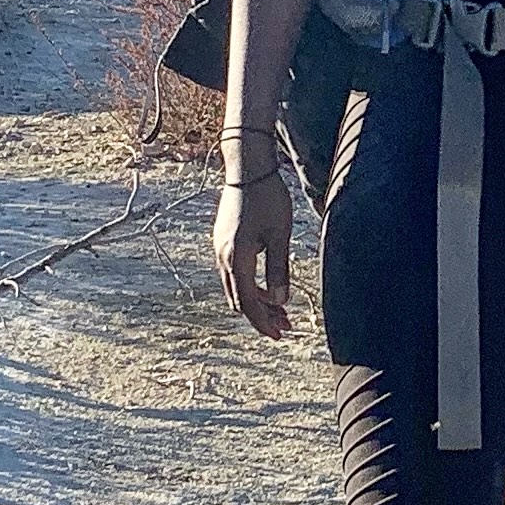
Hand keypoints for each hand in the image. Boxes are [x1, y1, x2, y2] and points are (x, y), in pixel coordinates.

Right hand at [215, 167, 293, 337]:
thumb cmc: (268, 198)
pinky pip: (234, 273)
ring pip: (236, 286)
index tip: (278, 335)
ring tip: (281, 309)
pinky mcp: (223, 241)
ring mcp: (220, 248)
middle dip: (261, 315)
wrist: (247, 169)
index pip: (247, 302)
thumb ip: (279, 269)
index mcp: (236, 258)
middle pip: (239, 299)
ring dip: (256, 300)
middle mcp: (223, 257)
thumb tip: (282, 301)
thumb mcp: (280, 235)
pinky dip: (250, 285)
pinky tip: (268, 287)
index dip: (262, 322)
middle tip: (285, 326)